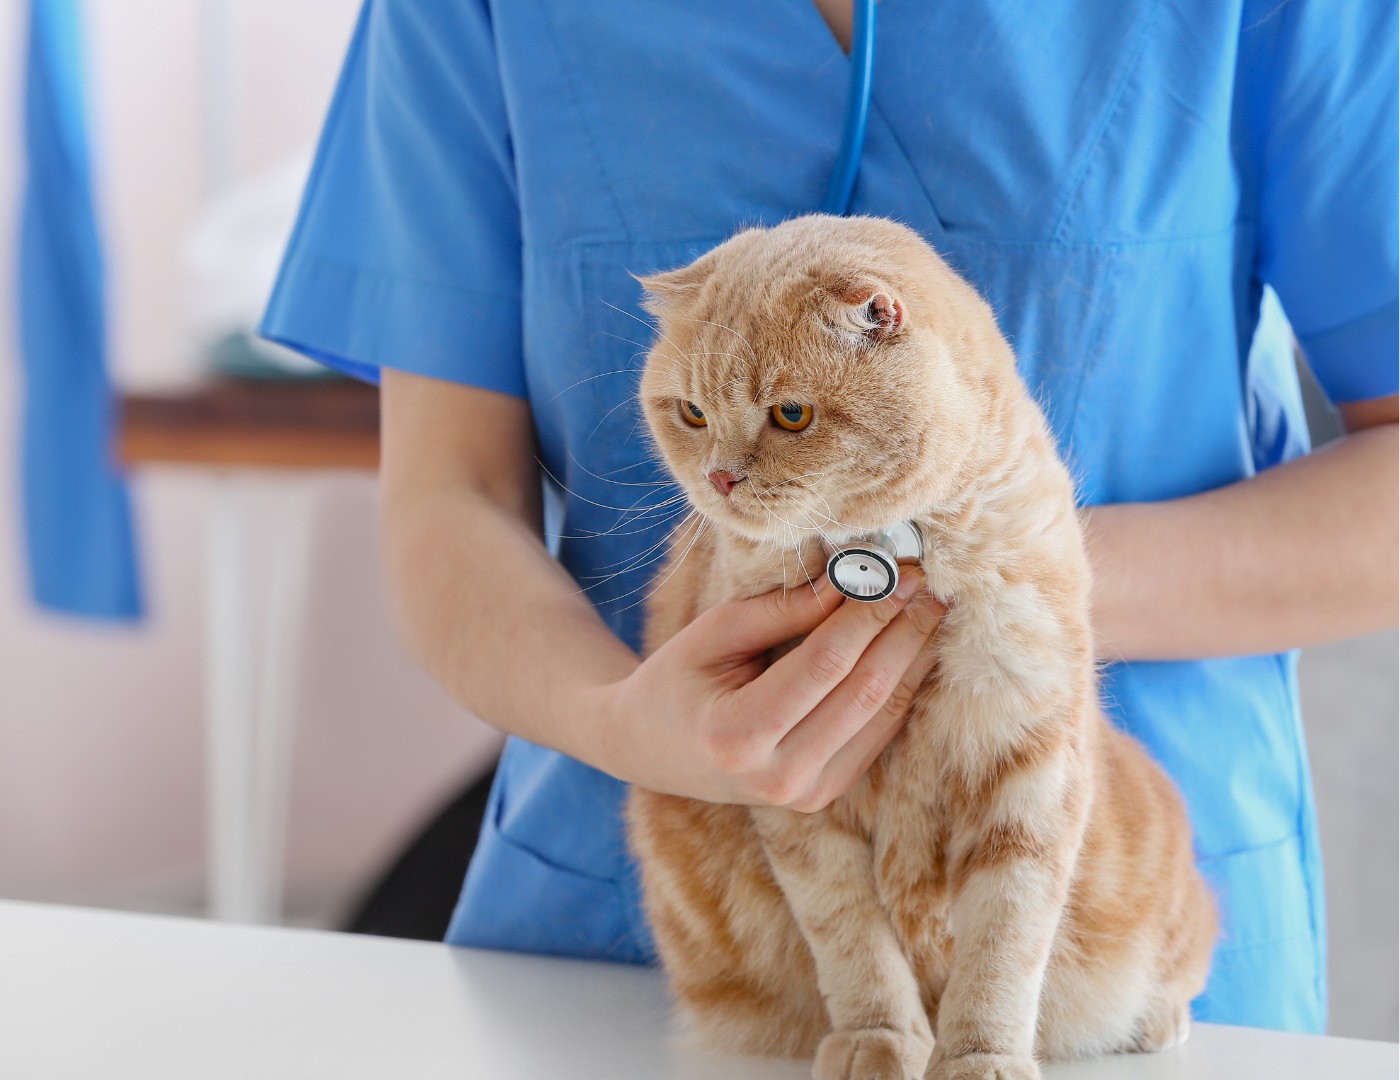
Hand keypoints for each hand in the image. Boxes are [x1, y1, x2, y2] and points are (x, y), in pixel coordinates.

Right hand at [588, 571, 945, 810]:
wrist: (650, 747)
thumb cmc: (675, 679)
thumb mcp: (713, 634)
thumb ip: (782, 610)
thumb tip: (853, 580)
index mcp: (738, 736)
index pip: (825, 664)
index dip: (868, 614)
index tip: (898, 573)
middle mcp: (778, 777)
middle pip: (864, 692)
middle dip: (902, 632)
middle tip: (929, 585)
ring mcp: (806, 793)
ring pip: (883, 715)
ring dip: (913, 658)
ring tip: (933, 610)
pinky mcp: (825, 793)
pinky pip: (878, 734)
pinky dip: (903, 687)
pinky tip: (915, 649)